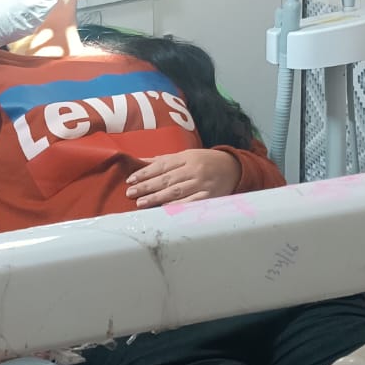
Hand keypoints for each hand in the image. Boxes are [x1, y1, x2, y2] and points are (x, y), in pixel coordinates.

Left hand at [126, 150, 241, 208]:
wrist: (234, 168)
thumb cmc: (205, 162)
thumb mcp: (186, 156)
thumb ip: (164, 160)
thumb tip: (140, 161)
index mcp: (186, 157)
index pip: (162, 165)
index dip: (145, 173)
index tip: (131, 180)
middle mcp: (194, 169)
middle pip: (167, 179)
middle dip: (147, 186)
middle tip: (130, 193)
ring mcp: (202, 183)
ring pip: (176, 191)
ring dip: (157, 198)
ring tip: (141, 203)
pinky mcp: (209, 196)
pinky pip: (191, 202)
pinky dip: (177, 206)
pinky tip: (164, 209)